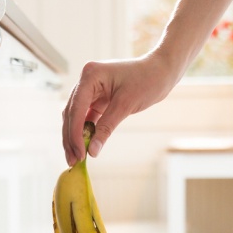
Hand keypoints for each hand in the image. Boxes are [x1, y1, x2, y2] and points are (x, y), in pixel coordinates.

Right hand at [61, 52, 181, 162]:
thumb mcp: (126, 105)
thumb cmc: (147, 80)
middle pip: (71, 113)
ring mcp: (90, 89)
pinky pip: (85, 117)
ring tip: (75, 158)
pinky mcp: (96, 98)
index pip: (76, 108)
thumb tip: (92, 151)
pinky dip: (85, 132)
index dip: (75, 133)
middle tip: (73, 161)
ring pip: (75, 117)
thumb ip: (106, 127)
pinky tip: (84, 147)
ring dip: (75, 137)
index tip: (79, 153)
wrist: (160, 72)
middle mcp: (86, 81)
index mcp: (90, 75)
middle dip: (71, 138)